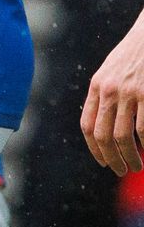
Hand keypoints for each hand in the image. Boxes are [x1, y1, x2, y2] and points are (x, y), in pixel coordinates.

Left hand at [82, 11, 143, 174]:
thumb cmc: (134, 55)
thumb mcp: (111, 71)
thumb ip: (105, 94)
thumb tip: (102, 124)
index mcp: (97, 86)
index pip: (88, 126)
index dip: (94, 149)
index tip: (103, 162)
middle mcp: (109, 90)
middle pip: (104, 136)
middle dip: (112, 159)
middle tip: (122, 170)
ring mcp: (130, 93)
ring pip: (124, 137)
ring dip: (131, 157)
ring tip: (138, 167)